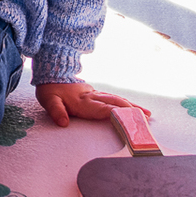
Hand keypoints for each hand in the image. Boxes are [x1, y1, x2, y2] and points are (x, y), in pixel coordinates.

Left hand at [35, 82, 150, 127]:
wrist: (50, 73)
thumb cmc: (50, 90)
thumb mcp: (48, 100)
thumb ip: (56, 111)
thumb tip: (63, 123)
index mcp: (82, 102)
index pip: (102, 109)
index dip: (116, 114)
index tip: (130, 120)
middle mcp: (92, 97)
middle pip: (114, 103)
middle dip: (131, 110)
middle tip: (146, 118)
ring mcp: (95, 94)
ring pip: (116, 99)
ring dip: (132, 106)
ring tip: (147, 114)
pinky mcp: (95, 93)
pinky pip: (113, 98)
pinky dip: (125, 102)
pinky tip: (132, 106)